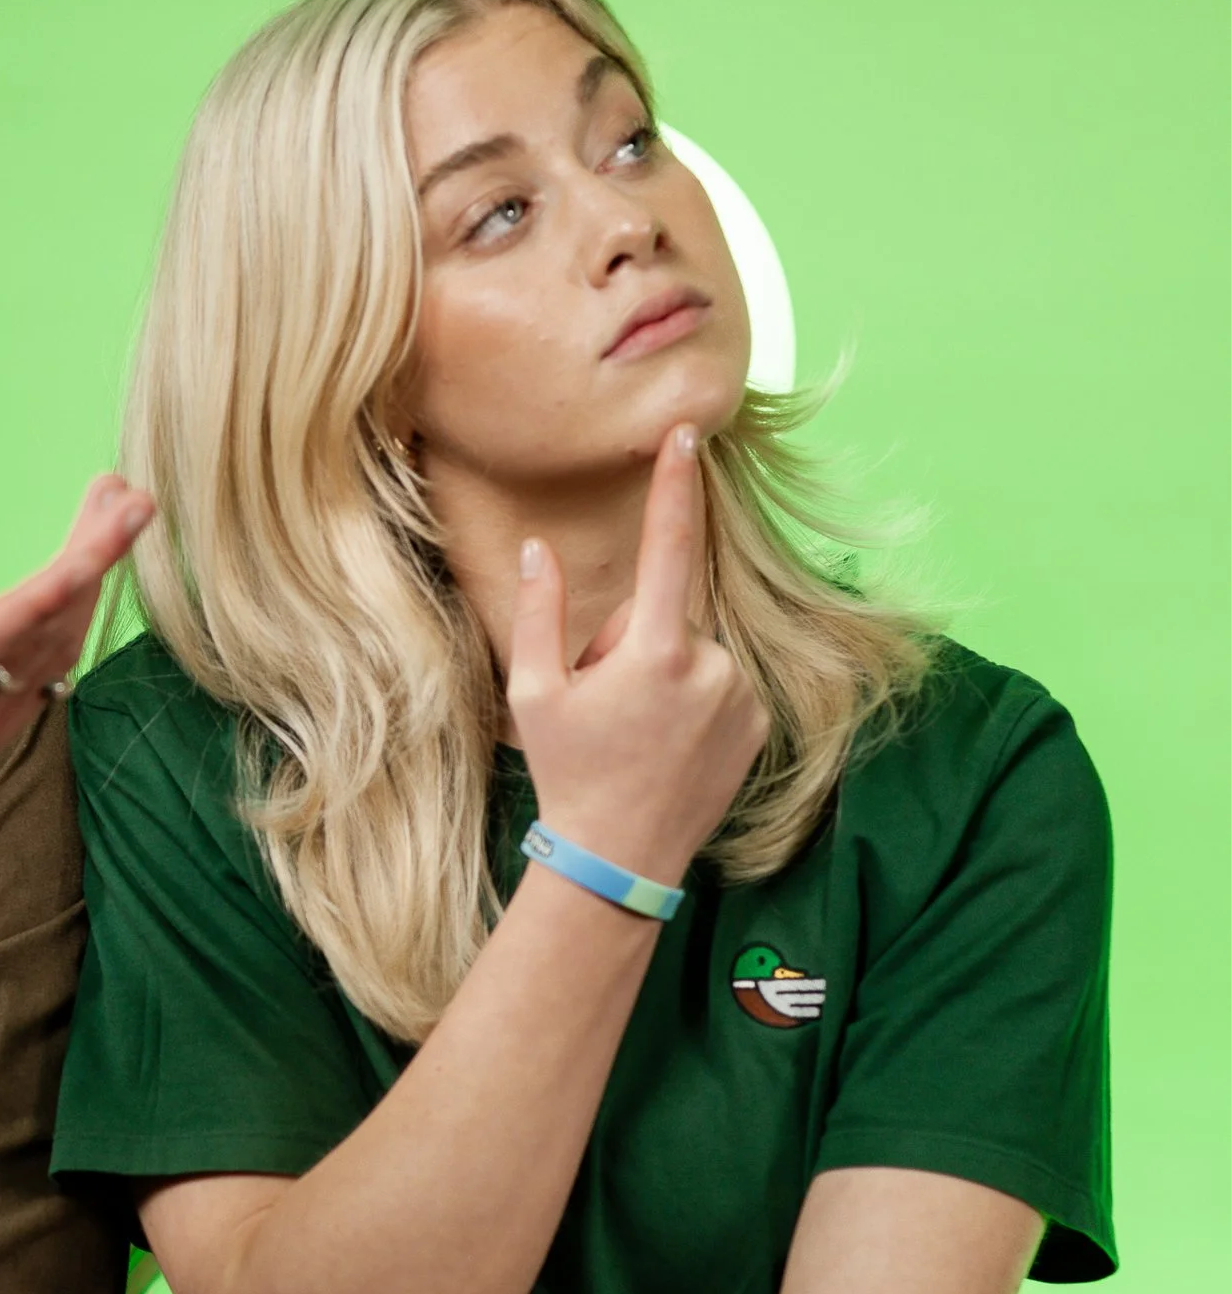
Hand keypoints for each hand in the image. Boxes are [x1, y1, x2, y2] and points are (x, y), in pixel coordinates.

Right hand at [0, 475, 151, 861]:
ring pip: (63, 646)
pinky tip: (83, 565)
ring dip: (93, 576)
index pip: (3, 625)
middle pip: (54, 627)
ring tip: (111, 506)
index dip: (67, 573)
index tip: (118, 520)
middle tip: (125, 492)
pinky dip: (77, 608)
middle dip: (96, 556)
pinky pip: (55, 664)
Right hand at [511, 424, 767, 889]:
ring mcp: (741, 696)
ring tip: (638, 733)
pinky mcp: (758, 722)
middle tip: (605, 704)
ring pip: (694, 652)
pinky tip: (669, 747)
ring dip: (664, 675)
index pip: (668, 546)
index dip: (676, 485)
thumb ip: (540, 612)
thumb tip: (538, 549)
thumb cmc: (569, 773)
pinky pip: (721, 685)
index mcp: (654, 649)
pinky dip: (695, 702)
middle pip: (666, 615)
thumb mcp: (535, 693)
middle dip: (633, 642)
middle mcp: (710, 664)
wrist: (620, 859)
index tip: (689, 434)